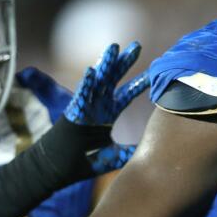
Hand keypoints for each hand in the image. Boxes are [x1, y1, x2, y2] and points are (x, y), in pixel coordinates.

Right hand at [64, 41, 149, 173]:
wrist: (61, 170)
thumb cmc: (83, 162)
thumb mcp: (113, 156)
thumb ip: (128, 152)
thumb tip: (146, 153)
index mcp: (108, 113)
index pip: (127, 93)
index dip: (140, 82)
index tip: (155, 72)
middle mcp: (98, 105)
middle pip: (113, 78)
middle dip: (124, 62)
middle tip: (137, 45)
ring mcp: (86, 107)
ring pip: (97, 80)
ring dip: (105, 64)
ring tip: (114, 47)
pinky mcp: (74, 113)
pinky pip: (80, 95)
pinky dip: (85, 84)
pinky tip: (91, 70)